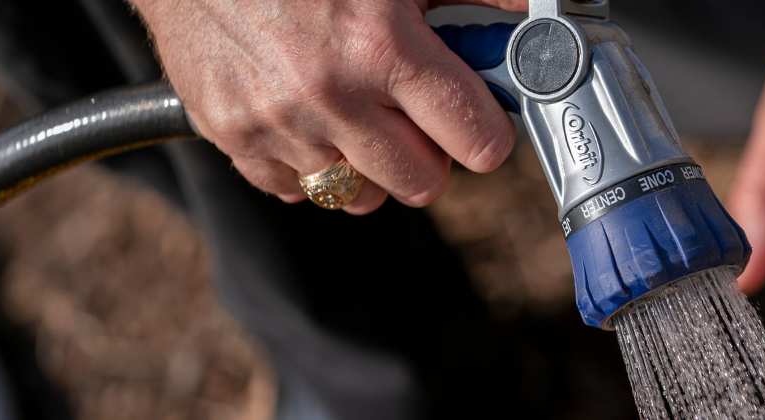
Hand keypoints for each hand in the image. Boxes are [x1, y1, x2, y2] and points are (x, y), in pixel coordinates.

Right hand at [130, 0, 527, 212]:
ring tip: (361, 113)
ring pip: (359, 196)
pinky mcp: (231, 135)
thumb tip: (532, 18)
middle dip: (433, 155)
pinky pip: (295, 191)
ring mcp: (277, 122)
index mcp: (382, 46)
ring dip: (371, 164)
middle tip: (419, 115)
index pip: (475, 140)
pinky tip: (311, 119)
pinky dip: (310, 166)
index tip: (480, 119)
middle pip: (422, 184)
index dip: (487, 132)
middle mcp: (331, 95)